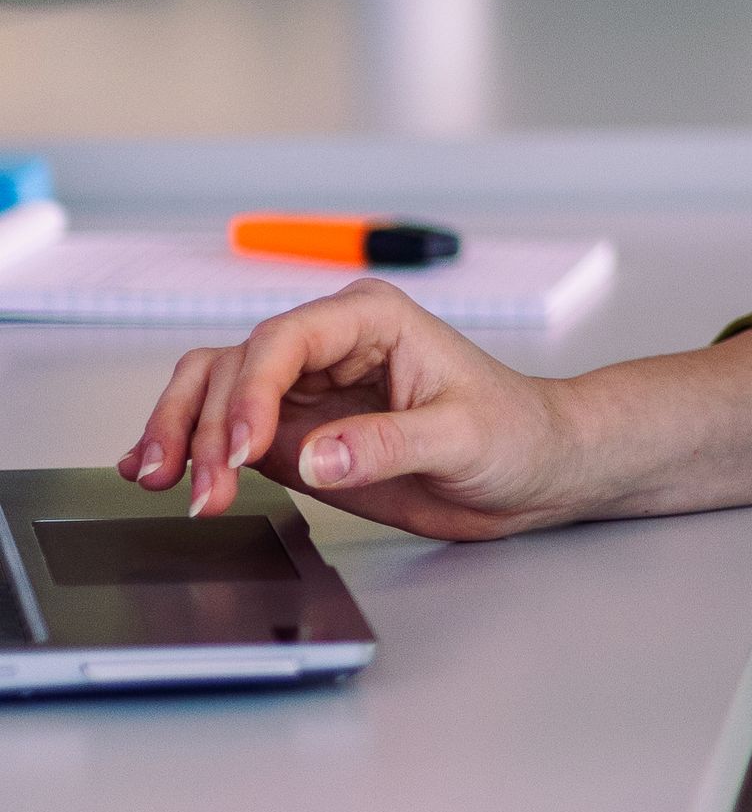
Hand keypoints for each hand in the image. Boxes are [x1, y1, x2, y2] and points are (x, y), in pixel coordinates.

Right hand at [121, 284, 582, 541]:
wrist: (535, 467)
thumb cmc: (516, 433)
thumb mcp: (463, 438)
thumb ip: (388, 446)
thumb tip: (315, 456)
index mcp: (372, 320)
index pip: (284, 341)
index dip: (250, 393)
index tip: (241, 451)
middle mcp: (329, 344)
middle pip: (235, 367)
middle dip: (205, 427)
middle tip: (200, 490)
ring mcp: (306, 387)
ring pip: (214, 390)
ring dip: (181, 435)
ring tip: (166, 485)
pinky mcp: (296, 430)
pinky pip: (222, 427)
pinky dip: (185, 445)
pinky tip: (156, 470)